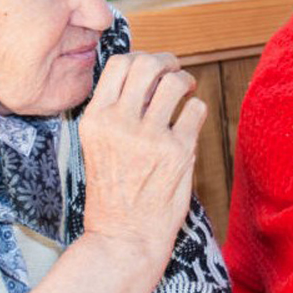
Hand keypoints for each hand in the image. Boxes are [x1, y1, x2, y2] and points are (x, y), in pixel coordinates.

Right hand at [79, 52, 207, 266]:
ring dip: (186, 81)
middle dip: (167, 61)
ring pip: (175, 82)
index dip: (140, 57)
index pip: (118, 64)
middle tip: (174, 72)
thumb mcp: (97, 146)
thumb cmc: (114, 191)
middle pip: (147, 64)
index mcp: (95, 120)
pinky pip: (196, 110)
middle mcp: (119, 124)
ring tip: (186, 92)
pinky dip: (197, 109)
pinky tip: (191, 121)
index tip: (152, 66)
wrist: (124, 236)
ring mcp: (149, 137)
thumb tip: (144, 72)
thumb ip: (115, 111)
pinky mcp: (177, 152)